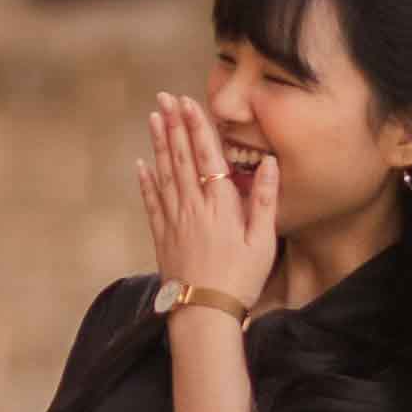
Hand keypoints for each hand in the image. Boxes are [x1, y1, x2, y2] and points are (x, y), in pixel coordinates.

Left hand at [137, 93, 275, 313]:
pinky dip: (146, 181)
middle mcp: (192, 207)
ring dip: (158, 145)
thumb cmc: (240, 279)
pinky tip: (141, 165)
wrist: (204, 313)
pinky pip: (152, 202)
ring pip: (163, 174)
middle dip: (173, 125)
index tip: (188, 102)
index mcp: (219, 205)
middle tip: (165, 98)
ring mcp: (174, 220)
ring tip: (154, 119)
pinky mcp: (162, 236)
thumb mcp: (262, 241)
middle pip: (180, 158)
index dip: (196, 127)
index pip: (205, 156)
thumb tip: (270, 163)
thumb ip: (264, 200)